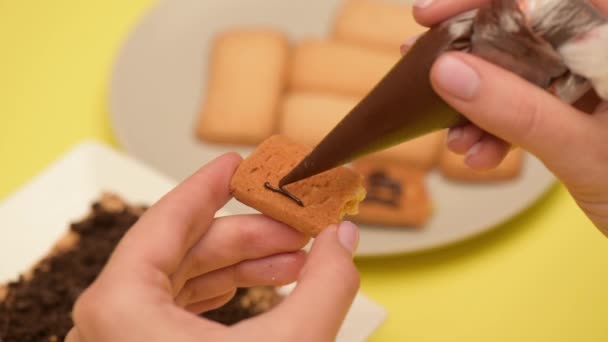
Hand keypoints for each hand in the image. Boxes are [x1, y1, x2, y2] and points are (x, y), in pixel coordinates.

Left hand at [66, 153, 360, 340]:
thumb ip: (326, 286)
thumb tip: (345, 240)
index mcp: (122, 304)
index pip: (168, 218)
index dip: (209, 183)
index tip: (240, 162)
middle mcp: (114, 319)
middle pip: (189, 248)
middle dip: (253, 233)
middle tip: (301, 224)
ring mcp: (128, 340)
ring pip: (191, 279)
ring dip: (250, 263)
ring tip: (300, 257)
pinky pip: (189, 308)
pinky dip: (234, 292)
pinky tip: (274, 286)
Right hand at [404, 0, 607, 235]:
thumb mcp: (584, 152)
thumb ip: (517, 110)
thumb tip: (447, 71)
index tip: (433, 15)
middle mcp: (607, 53)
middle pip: (528, 30)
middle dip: (472, 55)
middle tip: (425, 60)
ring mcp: (596, 81)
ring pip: (523, 70)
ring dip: (480, 103)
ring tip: (453, 137)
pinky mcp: (583, 107)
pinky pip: (530, 102)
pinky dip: (499, 126)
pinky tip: (480, 153)